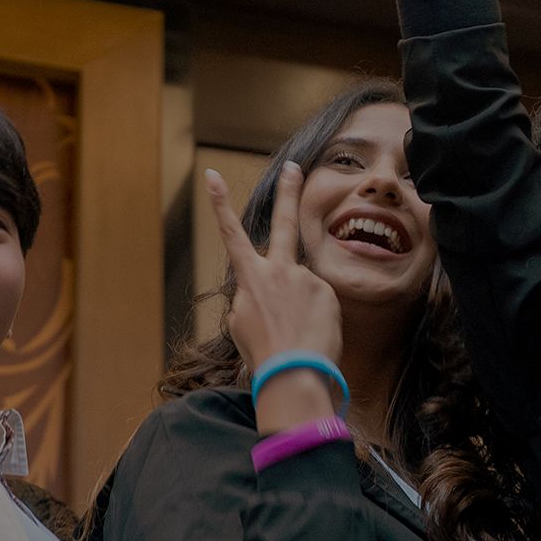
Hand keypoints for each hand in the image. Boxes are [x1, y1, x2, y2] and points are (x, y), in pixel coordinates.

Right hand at [207, 164, 342, 422]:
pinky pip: (319, 302)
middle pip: (284, 223)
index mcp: (250, 278)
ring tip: (295, 338)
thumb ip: (255, 296)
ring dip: (300, 310)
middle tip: (295, 167)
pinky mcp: (327, 291)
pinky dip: (315, 318)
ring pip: (302, 288)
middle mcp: (279, 270)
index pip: (231, 234)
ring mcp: (305, 278)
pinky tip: (311, 336)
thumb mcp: (242, 324)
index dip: (220, 203)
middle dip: (288, 192)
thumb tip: (274, 288)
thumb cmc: (263, 354)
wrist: (293, 373)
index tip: (213, 174)